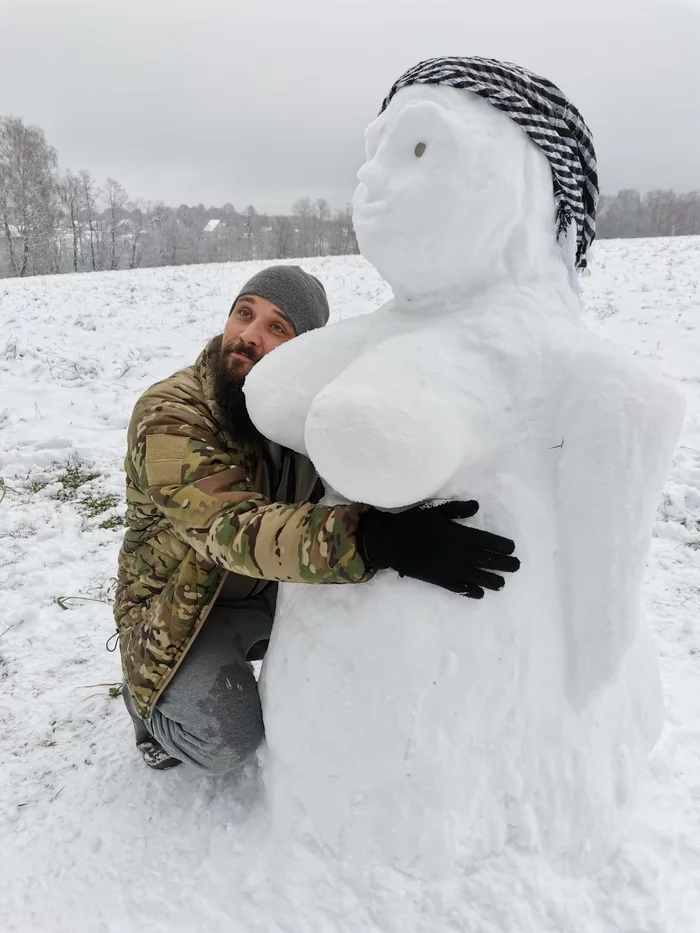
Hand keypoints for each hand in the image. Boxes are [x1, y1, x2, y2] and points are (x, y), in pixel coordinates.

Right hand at [357, 500, 519, 598]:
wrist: (390, 542)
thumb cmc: (412, 522)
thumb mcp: (435, 510)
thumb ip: (457, 510)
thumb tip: (477, 506)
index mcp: (456, 535)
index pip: (484, 541)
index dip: (500, 546)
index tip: (512, 548)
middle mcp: (457, 553)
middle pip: (484, 560)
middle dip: (502, 564)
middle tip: (516, 566)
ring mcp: (448, 569)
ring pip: (475, 576)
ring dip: (491, 580)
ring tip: (502, 583)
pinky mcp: (438, 579)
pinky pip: (458, 587)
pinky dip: (470, 591)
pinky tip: (480, 594)